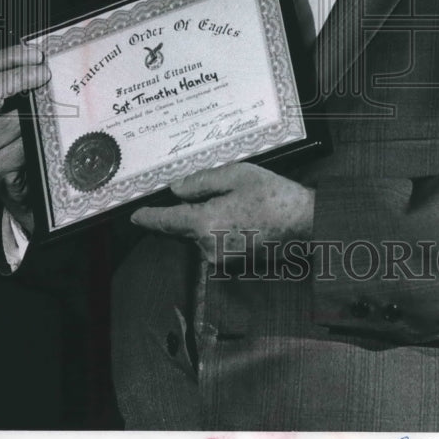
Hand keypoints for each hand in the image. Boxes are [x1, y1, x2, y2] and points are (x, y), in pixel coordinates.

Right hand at [0, 44, 49, 234]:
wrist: (18, 184)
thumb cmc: (21, 140)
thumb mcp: (19, 110)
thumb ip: (25, 88)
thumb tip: (49, 60)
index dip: (10, 58)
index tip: (37, 55)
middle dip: (19, 77)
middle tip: (45, 73)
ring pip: (13, 119)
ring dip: (40, 111)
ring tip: (59, 108)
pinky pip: (23, 146)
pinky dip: (40, 139)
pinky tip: (51, 137)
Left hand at [130, 162, 314, 264]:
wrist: (305, 224)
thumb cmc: (272, 194)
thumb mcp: (235, 175)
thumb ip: (200, 182)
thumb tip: (175, 190)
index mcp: (204, 224)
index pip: (167, 221)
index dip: (148, 218)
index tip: (133, 216)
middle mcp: (207, 247)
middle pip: (182, 229)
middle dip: (180, 213)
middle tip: (185, 194)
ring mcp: (220, 258)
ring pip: (198, 235)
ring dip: (201, 220)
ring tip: (224, 200)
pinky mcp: (232, 262)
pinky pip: (212, 242)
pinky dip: (215, 228)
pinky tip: (234, 214)